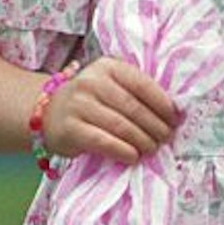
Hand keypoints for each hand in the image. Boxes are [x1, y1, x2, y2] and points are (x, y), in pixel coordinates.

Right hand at [43, 56, 177, 164]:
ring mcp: (78, 104)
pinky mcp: (70, 128)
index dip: (163, 104)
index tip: (175, 119)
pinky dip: (123, 151)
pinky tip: (133, 157)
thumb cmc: (91, 101)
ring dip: (143, 141)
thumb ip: (136, 93)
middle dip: (156, 126)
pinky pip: (103, 141)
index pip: (142, 84)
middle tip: (167, 139)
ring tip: (153, 149)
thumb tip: (174, 114)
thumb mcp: (111, 87)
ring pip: (121, 126)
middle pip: (134, 107)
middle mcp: (91, 82)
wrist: (48, 113)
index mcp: (108, 67)